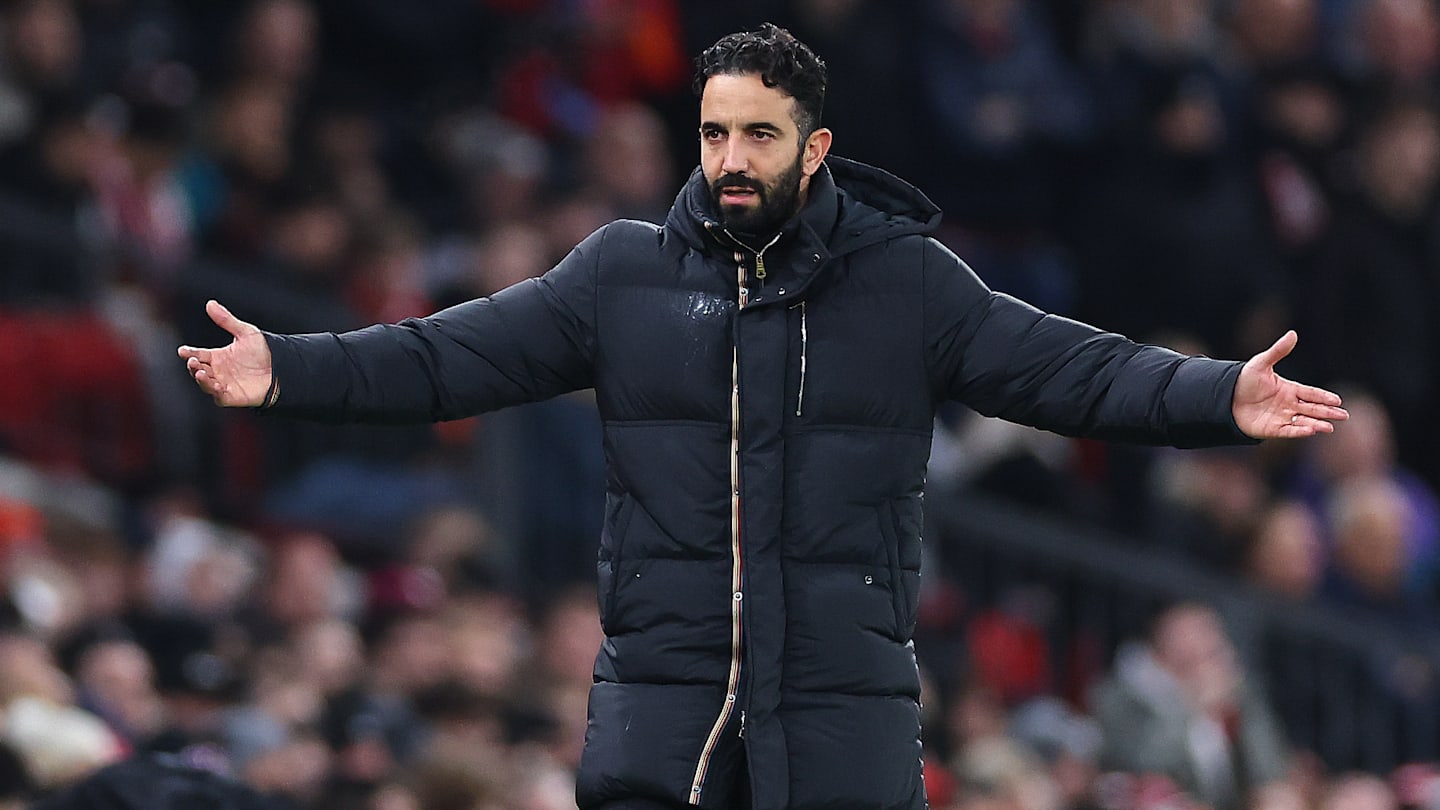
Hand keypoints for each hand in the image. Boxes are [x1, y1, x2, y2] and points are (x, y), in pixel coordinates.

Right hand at [177, 300, 273, 407]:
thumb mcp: (245, 332)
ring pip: (205, 383)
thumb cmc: (263, 351)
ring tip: (200, 372)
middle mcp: (217, 371)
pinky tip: (215, 385)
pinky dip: (214, 391)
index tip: (182, 350)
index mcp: (217, 356)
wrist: (282, 368)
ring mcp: (223, 384)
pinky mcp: (231, 397)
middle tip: (192, 361)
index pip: (198, 354)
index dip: (189, 352)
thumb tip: (210, 303)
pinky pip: (218, 397)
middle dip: (193, 365)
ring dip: (200, 379)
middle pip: (198, 369)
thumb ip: (226, 320)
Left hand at [1232, 330, 1347, 438]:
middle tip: (1343, 416)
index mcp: (1288, 389)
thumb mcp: (1261, 363)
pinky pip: (1288, 431)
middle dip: (1327, 412)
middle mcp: (1287, 404)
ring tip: (1330, 427)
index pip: (1310, 393)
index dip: (1323, 397)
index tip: (1338, 400)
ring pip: (1303, 421)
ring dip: (1317, 424)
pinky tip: (1311, 430)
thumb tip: (1293, 333)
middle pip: (1312, 409)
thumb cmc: (1243, 380)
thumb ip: (1278, 351)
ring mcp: (1280, 417)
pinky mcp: (1271, 429)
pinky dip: (1299, 431)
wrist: (1224, 398)